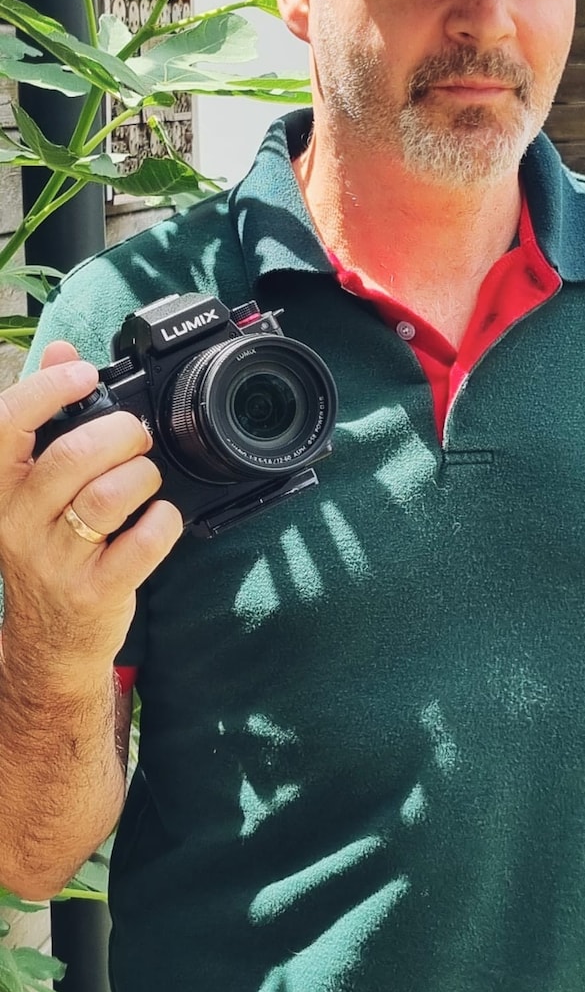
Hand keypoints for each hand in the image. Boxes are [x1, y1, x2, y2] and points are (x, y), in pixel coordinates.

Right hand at [0, 341, 182, 672]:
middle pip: (72, 456)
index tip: (84, 375)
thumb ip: (45, 417)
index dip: (49, 389)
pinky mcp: (95, 592)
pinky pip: (141, 544)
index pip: (7, 423)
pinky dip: (162, 522)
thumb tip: (59, 351)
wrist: (49, 640)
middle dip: (120, 433)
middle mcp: (19, 522)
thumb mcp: (31, 486)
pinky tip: (158, 518)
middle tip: (137, 437)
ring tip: (145, 479)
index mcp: (1, 487)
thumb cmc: (48, 547)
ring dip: (143, 476)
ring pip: (108, 496)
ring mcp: (56, 560)